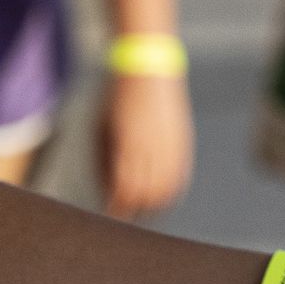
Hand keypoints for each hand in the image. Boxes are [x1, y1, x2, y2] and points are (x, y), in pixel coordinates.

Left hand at [99, 69, 193, 218]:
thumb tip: (108, 196)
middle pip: (148, 194)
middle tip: (124, 214)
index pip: (128, 189)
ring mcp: (171, 145)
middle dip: (135, 209)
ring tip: (142, 209)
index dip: (119, 206)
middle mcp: (153, 146)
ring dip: (154, 205)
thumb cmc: (115, 101)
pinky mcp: (182, 143)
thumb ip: (104, 163)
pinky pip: (180, 178)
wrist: (148, 68)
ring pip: (167, 190)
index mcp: (130, 143)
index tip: (111, 213)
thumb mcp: (102, 130)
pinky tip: (160, 196)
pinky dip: (170, 192)